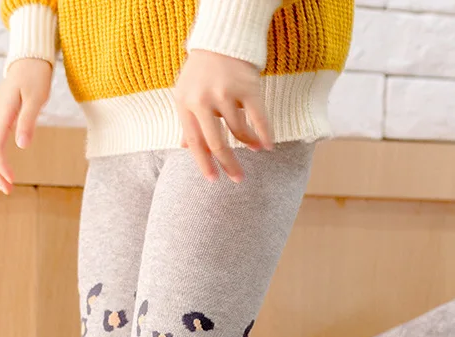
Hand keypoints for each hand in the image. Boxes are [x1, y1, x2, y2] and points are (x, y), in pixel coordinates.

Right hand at [0, 58, 51, 193]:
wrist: (30, 57)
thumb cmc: (35, 75)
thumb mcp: (36, 98)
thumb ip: (28, 121)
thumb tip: (21, 145)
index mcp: (2, 112)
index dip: (1, 165)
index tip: (11, 180)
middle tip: (7, 191)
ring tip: (6, 185)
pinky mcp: (4, 116)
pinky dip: (0, 156)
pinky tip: (6, 167)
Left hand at [174, 50, 272, 182]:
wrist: (222, 38)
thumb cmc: (201, 71)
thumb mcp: (186, 94)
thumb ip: (188, 121)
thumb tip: (186, 148)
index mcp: (185, 104)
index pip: (195, 142)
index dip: (204, 164)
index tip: (213, 180)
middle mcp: (204, 100)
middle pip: (217, 143)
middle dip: (228, 164)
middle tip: (238, 179)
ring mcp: (226, 92)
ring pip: (239, 130)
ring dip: (249, 143)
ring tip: (255, 149)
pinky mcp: (247, 86)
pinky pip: (258, 117)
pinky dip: (265, 133)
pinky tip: (268, 144)